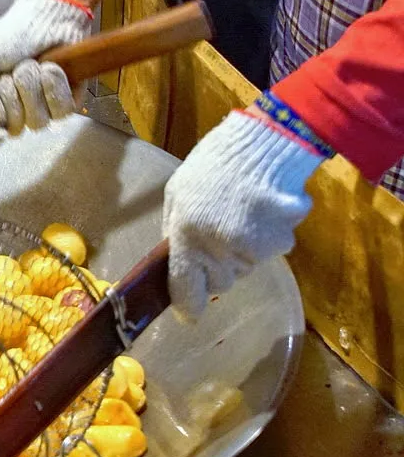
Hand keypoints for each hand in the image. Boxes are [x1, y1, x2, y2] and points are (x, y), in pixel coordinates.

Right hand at [0, 0, 107, 147]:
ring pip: (37, 121)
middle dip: (12, 95)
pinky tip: (51, 68)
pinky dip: (54, 87)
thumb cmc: (10, 36)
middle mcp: (14, 111)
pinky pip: (60, 112)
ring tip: (33, 64)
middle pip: (13, 127)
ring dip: (33, 88)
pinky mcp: (65, 102)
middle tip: (13, 70)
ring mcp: (40, 108)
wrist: (47, 16)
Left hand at [163, 111, 324, 319]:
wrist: (263, 142)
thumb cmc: (211, 166)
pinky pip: (269, 253)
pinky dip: (266, 238)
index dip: (187, 305)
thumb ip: (175, 232)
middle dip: (215, 269)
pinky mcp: (283, 242)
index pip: (185, 288)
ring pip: (245, 269)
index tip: (189, 314)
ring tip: (240, 215)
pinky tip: (261, 211)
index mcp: (187, 236)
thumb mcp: (176, 195)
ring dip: (241, 252)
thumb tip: (174, 262)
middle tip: (217, 235)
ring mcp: (254, 249)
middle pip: (219, 284)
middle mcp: (220, 249)